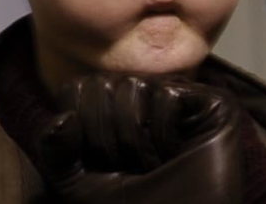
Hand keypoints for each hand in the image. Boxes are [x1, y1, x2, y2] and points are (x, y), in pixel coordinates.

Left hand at [36, 75, 241, 203]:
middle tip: (128, 168)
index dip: (79, 129)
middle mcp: (142, 95)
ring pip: (132, 86)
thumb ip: (53, 148)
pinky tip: (176, 154)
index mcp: (110, 106)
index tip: (98, 163)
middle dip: (104, 137)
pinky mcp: (213, 103)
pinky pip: (168, 94)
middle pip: (100, 84)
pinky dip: (163, 133)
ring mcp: (177, 96)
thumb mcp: (73, 182)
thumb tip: (63, 117)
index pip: (74, 89)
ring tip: (151, 165)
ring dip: (133, 139)